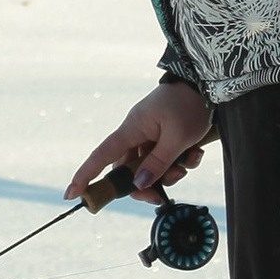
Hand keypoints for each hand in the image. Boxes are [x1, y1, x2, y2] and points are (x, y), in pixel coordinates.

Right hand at [66, 80, 212, 205]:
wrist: (207, 83)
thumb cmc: (189, 105)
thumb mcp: (177, 138)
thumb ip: (158, 164)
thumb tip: (139, 185)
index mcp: (132, 128)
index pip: (102, 155)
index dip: (85, 175)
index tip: (72, 194)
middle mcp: (137, 133)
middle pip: (129, 170)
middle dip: (147, 184)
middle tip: (161, 195)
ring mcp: (151, 135)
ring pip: (151, 167)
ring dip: (170, 173)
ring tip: (188, 162)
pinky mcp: (165, 137)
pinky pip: (166, 159)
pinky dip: (181, 162)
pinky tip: (195, 153)